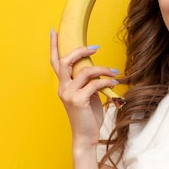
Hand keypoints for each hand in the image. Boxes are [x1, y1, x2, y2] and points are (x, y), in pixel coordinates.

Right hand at [50, 30, 118, 148]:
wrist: (86, 137)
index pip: (55, 62)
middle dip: (80, 50)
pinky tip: (114, 82)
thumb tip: (97, 69)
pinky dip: (106, 81)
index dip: (54, 46)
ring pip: (84, 71)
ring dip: (102, 69)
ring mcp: (69, 94)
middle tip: (95, 47)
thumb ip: (87, 82)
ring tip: (114, 72)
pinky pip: (94, 84)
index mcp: (63, 85)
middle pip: (65, 61)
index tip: (54, 31)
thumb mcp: (87, 95)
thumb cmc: (88, 117)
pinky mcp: (78, 101)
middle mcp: (62, 88)